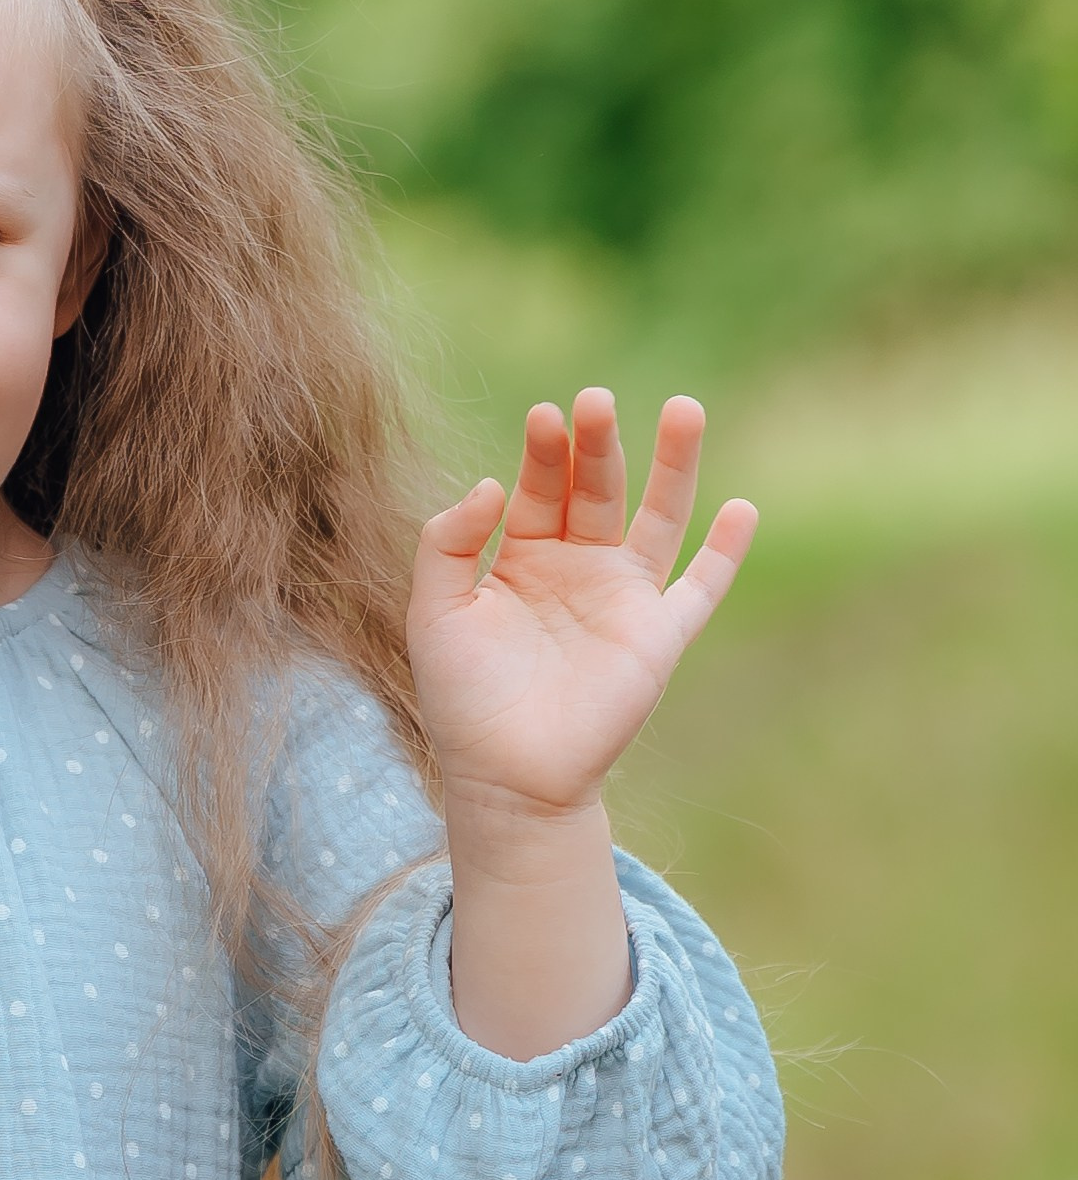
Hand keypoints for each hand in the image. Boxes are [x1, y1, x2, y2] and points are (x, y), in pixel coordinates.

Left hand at [408, 392, 754, 834]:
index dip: (544, 452)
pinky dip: (725, 552)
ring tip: (685, 409)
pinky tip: (743, 510)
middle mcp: (577, 567)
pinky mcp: (659, 637)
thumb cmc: (464, 698)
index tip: (545, 416)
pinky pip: (701, 588)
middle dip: (598, 444)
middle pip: (597, 488)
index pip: (540, 486)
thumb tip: (493, 484)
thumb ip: (447, 544)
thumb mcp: (435, 612)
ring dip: (673, 465)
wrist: (507, 778)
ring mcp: (623, 598)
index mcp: (522, 557)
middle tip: (595, 401)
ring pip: (657, 517)